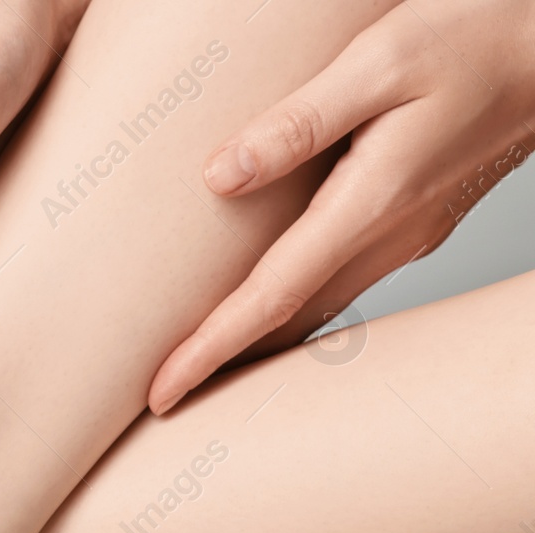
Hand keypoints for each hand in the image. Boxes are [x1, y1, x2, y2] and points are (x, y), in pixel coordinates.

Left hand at [148, 0, 534, 414]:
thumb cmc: (475, 37)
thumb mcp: (379, 61)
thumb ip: (296, 124)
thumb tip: (219, 177)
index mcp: (371, 203)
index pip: (270, 298)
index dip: (210, 349)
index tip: (162, 392)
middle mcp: (389, 236)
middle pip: (288, 321)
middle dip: (221, 363)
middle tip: (157, 395)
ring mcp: (405, 235)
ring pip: (315, 307)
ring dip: (255, 341)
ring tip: (195, 362)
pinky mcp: (412, 222)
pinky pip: (338, 283)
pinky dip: (291, 308)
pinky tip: (263, 308)